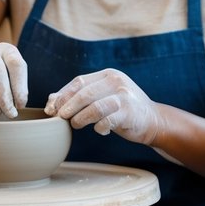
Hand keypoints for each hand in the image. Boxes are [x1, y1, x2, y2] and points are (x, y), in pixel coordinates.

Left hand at [44, 69, 163, 143]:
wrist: (153, 120)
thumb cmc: (122, 108)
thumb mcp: (103, 96)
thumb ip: (81, 96)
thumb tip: (51, 101)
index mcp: (108, 75)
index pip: (79, 81)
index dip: (63, 95)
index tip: (52, 109)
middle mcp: (117, 82)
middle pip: (84, 93)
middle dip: (68, 106)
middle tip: (59, 117)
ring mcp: (125, 97)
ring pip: (94, 107)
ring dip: (80, 118)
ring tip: (75, 125)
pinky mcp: (130, 113)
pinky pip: (106, 121)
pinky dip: (99, 128)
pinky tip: (100, 130)